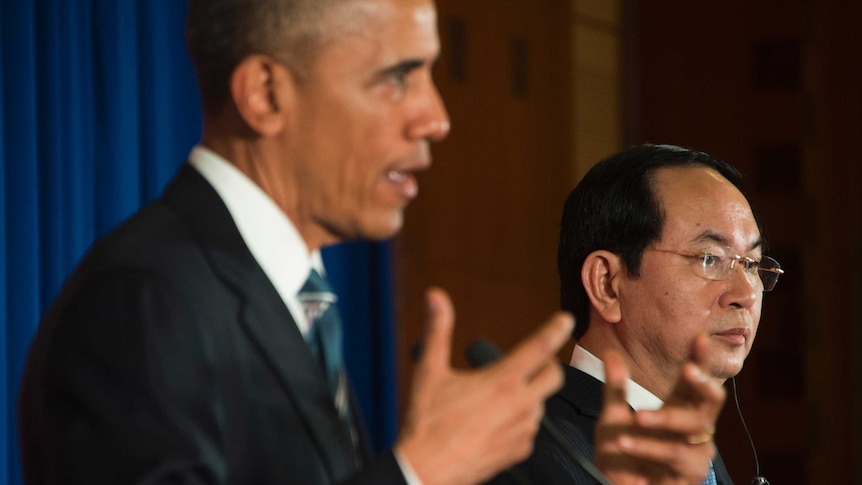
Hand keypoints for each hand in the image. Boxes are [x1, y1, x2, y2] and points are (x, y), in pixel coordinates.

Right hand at [396, 287, 572, 484]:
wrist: (427, 470)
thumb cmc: (427, 422)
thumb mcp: (429, 370)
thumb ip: (438, 330)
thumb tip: (435, 296)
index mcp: (502, 381)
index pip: (540, 347)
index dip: (555, 329)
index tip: (566, 319)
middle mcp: (520, 404)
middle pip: (554, 376)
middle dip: (548, 364)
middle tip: (532, 361)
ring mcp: (523, 430)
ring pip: (541, 403)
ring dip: (530, 394)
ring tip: (502, 396)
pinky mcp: (521, 451)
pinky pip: (531, 429)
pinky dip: (520, 420)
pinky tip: (498, 421)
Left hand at [595, 335, 725, 484]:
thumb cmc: (620, 456)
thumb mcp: (612, 419)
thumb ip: (615, 389)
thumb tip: (609, 353)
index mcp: (677, 408)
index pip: (693, 380)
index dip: (699, 359)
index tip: (698, 337)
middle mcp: (692, 428)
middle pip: (712, 400)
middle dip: (704, 383)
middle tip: (688, 370)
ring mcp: (695, 450)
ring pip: (695, 427)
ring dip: (665, 419)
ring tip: (637, 417)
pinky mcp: (691, 473)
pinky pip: (676, 454)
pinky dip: (649, 446)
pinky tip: (626, 442)